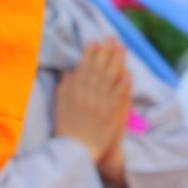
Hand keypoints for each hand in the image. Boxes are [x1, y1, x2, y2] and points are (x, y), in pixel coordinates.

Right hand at [52, 37, 130, 168]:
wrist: (77, 150)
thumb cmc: (66, 128)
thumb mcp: (59, 106)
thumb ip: (63, 88)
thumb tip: (68, 72)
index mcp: (74, 91)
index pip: (84, 67)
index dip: (90, 53)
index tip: (95, 40)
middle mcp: (88, 94)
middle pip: (99, 68)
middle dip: (106, 51)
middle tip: (112, 37)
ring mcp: (102, 103)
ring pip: (111, 77)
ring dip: (117, 61)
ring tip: (122, 48)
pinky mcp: (113, 112)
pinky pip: (119, 94)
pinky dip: (124, 83)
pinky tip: (128, 72)